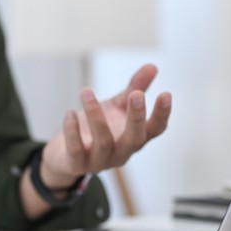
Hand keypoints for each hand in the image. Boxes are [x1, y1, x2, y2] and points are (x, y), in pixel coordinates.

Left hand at [42, 64, 171, 186]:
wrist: (65, 154)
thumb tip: (153, 66)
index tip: (166, 94)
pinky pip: (76, 150)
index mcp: (135, 138)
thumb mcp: (116, 107)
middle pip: (135, 139)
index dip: (162, 114)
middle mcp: (121, 153)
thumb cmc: (96, 128)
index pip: (155, 130)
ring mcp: (100, 162)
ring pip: (103, 141)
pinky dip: (73, 130)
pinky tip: (70, 113)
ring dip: (95, 115)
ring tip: (86, 91)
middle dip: (137, 117)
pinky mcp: (77, 165)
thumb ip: (134, 88)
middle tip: (136, 94)